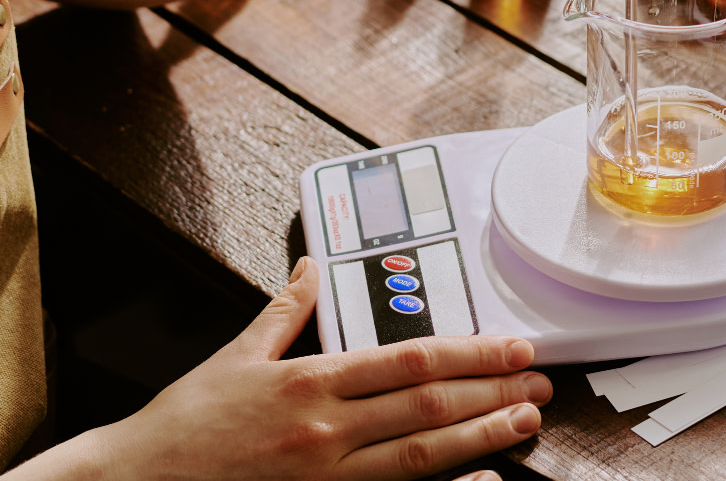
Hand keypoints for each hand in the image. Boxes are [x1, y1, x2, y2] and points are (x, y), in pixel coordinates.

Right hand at [94, 257, 549, 480]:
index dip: (468, 353)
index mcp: (311, 381)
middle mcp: (327, 430)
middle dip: (492, 392)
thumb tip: (310, 266)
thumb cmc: (185, 427)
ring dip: (481, 437)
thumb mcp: (236, 355)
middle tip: (540, 381)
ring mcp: (327, 479)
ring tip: (525, 422)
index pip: (408, 359)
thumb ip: (284, 308)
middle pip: (427, 405)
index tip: (510, 346)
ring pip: (421, 455)